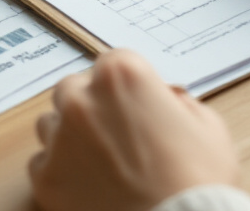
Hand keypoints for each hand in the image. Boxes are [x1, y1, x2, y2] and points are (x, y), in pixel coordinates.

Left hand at [29, 49, 239, 210]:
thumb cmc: (198, 183)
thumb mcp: (207, 126)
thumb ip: (176, 102)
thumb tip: (164, 102)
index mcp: (123, 76)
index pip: (112, 63)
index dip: (126, 86)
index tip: (134, 103)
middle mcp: (83, 99)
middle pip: (74, 88)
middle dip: (91, 105)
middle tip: (116, 134)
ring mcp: (60, 139)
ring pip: (51, 123)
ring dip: (70, 135)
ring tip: (100, 162)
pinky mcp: (45, 178)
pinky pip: (41, 163)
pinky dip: (60, 172)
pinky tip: (88, 186)